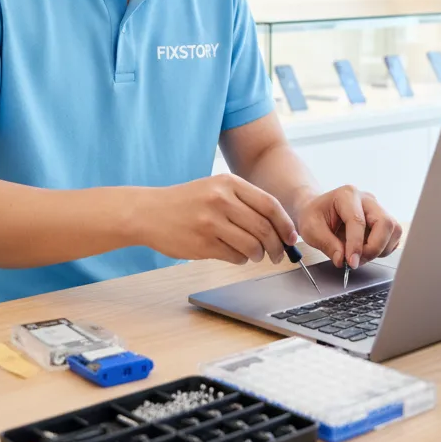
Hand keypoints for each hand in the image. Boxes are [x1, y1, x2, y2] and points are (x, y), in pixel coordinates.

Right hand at [139, 174, 298, 265]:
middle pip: (264, 228)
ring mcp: (211, 222)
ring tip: (255, 255)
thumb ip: (244, 201)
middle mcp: (221, 199)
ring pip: (252, 245)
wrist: (148, 212)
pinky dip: (241, 259)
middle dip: (277, 246)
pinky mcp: (202, 243)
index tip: (292, 237)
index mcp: (228, 182)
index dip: (285, 224)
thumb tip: (278, 226)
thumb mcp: (215, 188)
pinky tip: (235, 254)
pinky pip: (235, 256)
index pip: (270, 205)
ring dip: (259, 255)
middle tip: (279, 255)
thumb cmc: (186, 202)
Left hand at [296, 185, 401, 269]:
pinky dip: (383, 249)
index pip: (358, 221)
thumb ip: (326, 244)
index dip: (356, 245)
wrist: (318, 210)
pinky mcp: (383, 220)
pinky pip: (393, 237)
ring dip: (380, 249)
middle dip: (374, 247)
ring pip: (393, 230)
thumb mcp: (311, 230)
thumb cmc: (314, 215)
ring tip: (359, 255)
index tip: (351, 262)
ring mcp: (377, 208)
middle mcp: (366, 199)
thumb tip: (342, 260)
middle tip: (357, 260)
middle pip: (385, 223)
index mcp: (346, 195)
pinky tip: (366, 250)